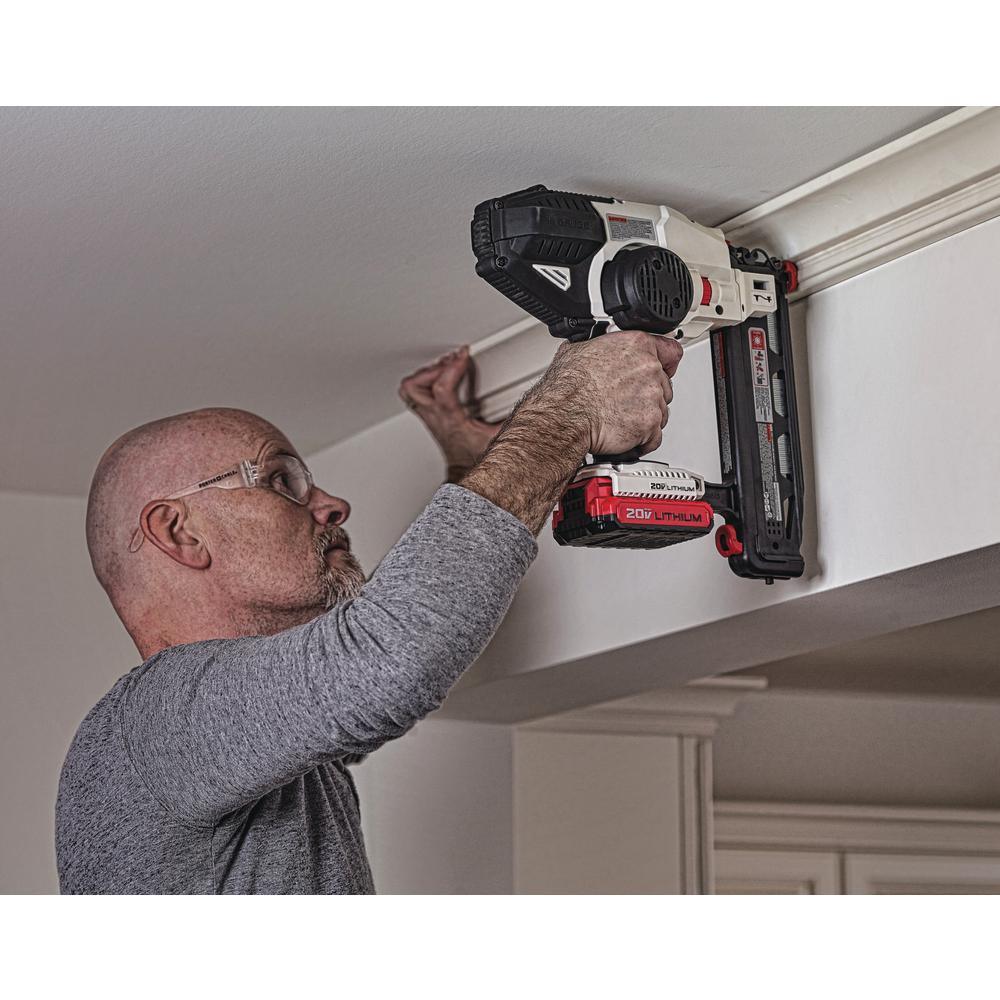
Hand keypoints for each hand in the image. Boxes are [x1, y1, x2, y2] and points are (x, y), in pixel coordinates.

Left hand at [398, 345, 504, 477]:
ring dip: (424, 374)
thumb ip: (515, 422)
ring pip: (409, 389)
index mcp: (451, 420)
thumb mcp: (502, 440)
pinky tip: (438, 378)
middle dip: (434, 368)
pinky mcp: (428, 417)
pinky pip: (413, 394)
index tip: (464, 355)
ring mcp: (429, 418)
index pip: (442, 388)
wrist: (466, 474)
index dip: (453, 367)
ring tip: (444, 368)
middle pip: (416, 386)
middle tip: (452, 363)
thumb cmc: (479, 459)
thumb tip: (532, 407)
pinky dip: (423, 381)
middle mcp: (435, 418)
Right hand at [525, 331, 683, 457]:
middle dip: (648, 396)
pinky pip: (655, 437)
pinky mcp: (650, 423)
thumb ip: (596, 348)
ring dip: (645, 419)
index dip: (666, 364)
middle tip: (625, 402)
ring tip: (620, 420)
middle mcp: (649, 368)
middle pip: (664, 386)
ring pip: (661, 412)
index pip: (670, 351)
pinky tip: (624, 435)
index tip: (664, 370)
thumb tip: (588, 349)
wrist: (564, 415)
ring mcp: (653, 397)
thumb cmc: (567, 387)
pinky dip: (642, 440)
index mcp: (636, 345)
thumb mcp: (576, 351)